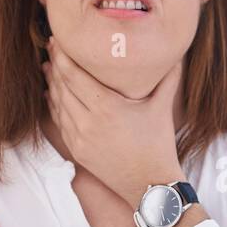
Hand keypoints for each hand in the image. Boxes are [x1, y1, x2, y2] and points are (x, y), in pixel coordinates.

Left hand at [43, 34, 183, 205]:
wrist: (150, 185)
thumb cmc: (158, 145)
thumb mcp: (162, 108)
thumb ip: (168, 78)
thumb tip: (177, 54)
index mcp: (107, 108)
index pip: (74, 75)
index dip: (62, 56)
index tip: (57, 41)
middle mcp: (88, 122)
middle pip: (61, 86)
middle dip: (55, 66)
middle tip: (52, 48)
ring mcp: (79, 138)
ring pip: (57, 104)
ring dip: (52, 84)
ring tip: (49, 67)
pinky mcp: (77, 151)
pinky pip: (60, 122)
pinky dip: (54, 106)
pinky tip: (52, 94)